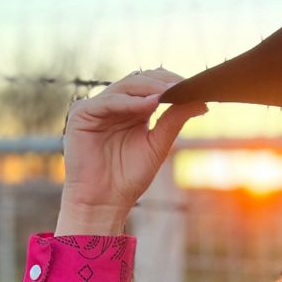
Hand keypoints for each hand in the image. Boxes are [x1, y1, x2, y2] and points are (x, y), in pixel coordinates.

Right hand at [58, 68, 206, 227]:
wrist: (105, 201)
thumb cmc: (130, 177)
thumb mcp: (158, 145)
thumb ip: (174, 120)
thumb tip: (200, 101)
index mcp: (133, 110)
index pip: (152, 86)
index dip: (171, 82)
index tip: (195, 87)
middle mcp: (115, 105)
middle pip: (139, 81)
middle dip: (163, 82)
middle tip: (185, 86)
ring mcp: (97, 107)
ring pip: (125, 87)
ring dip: (150, 89)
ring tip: (171, 93)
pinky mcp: (81, 114)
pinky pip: (109, 101)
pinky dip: (131, 102)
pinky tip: (150, 104)